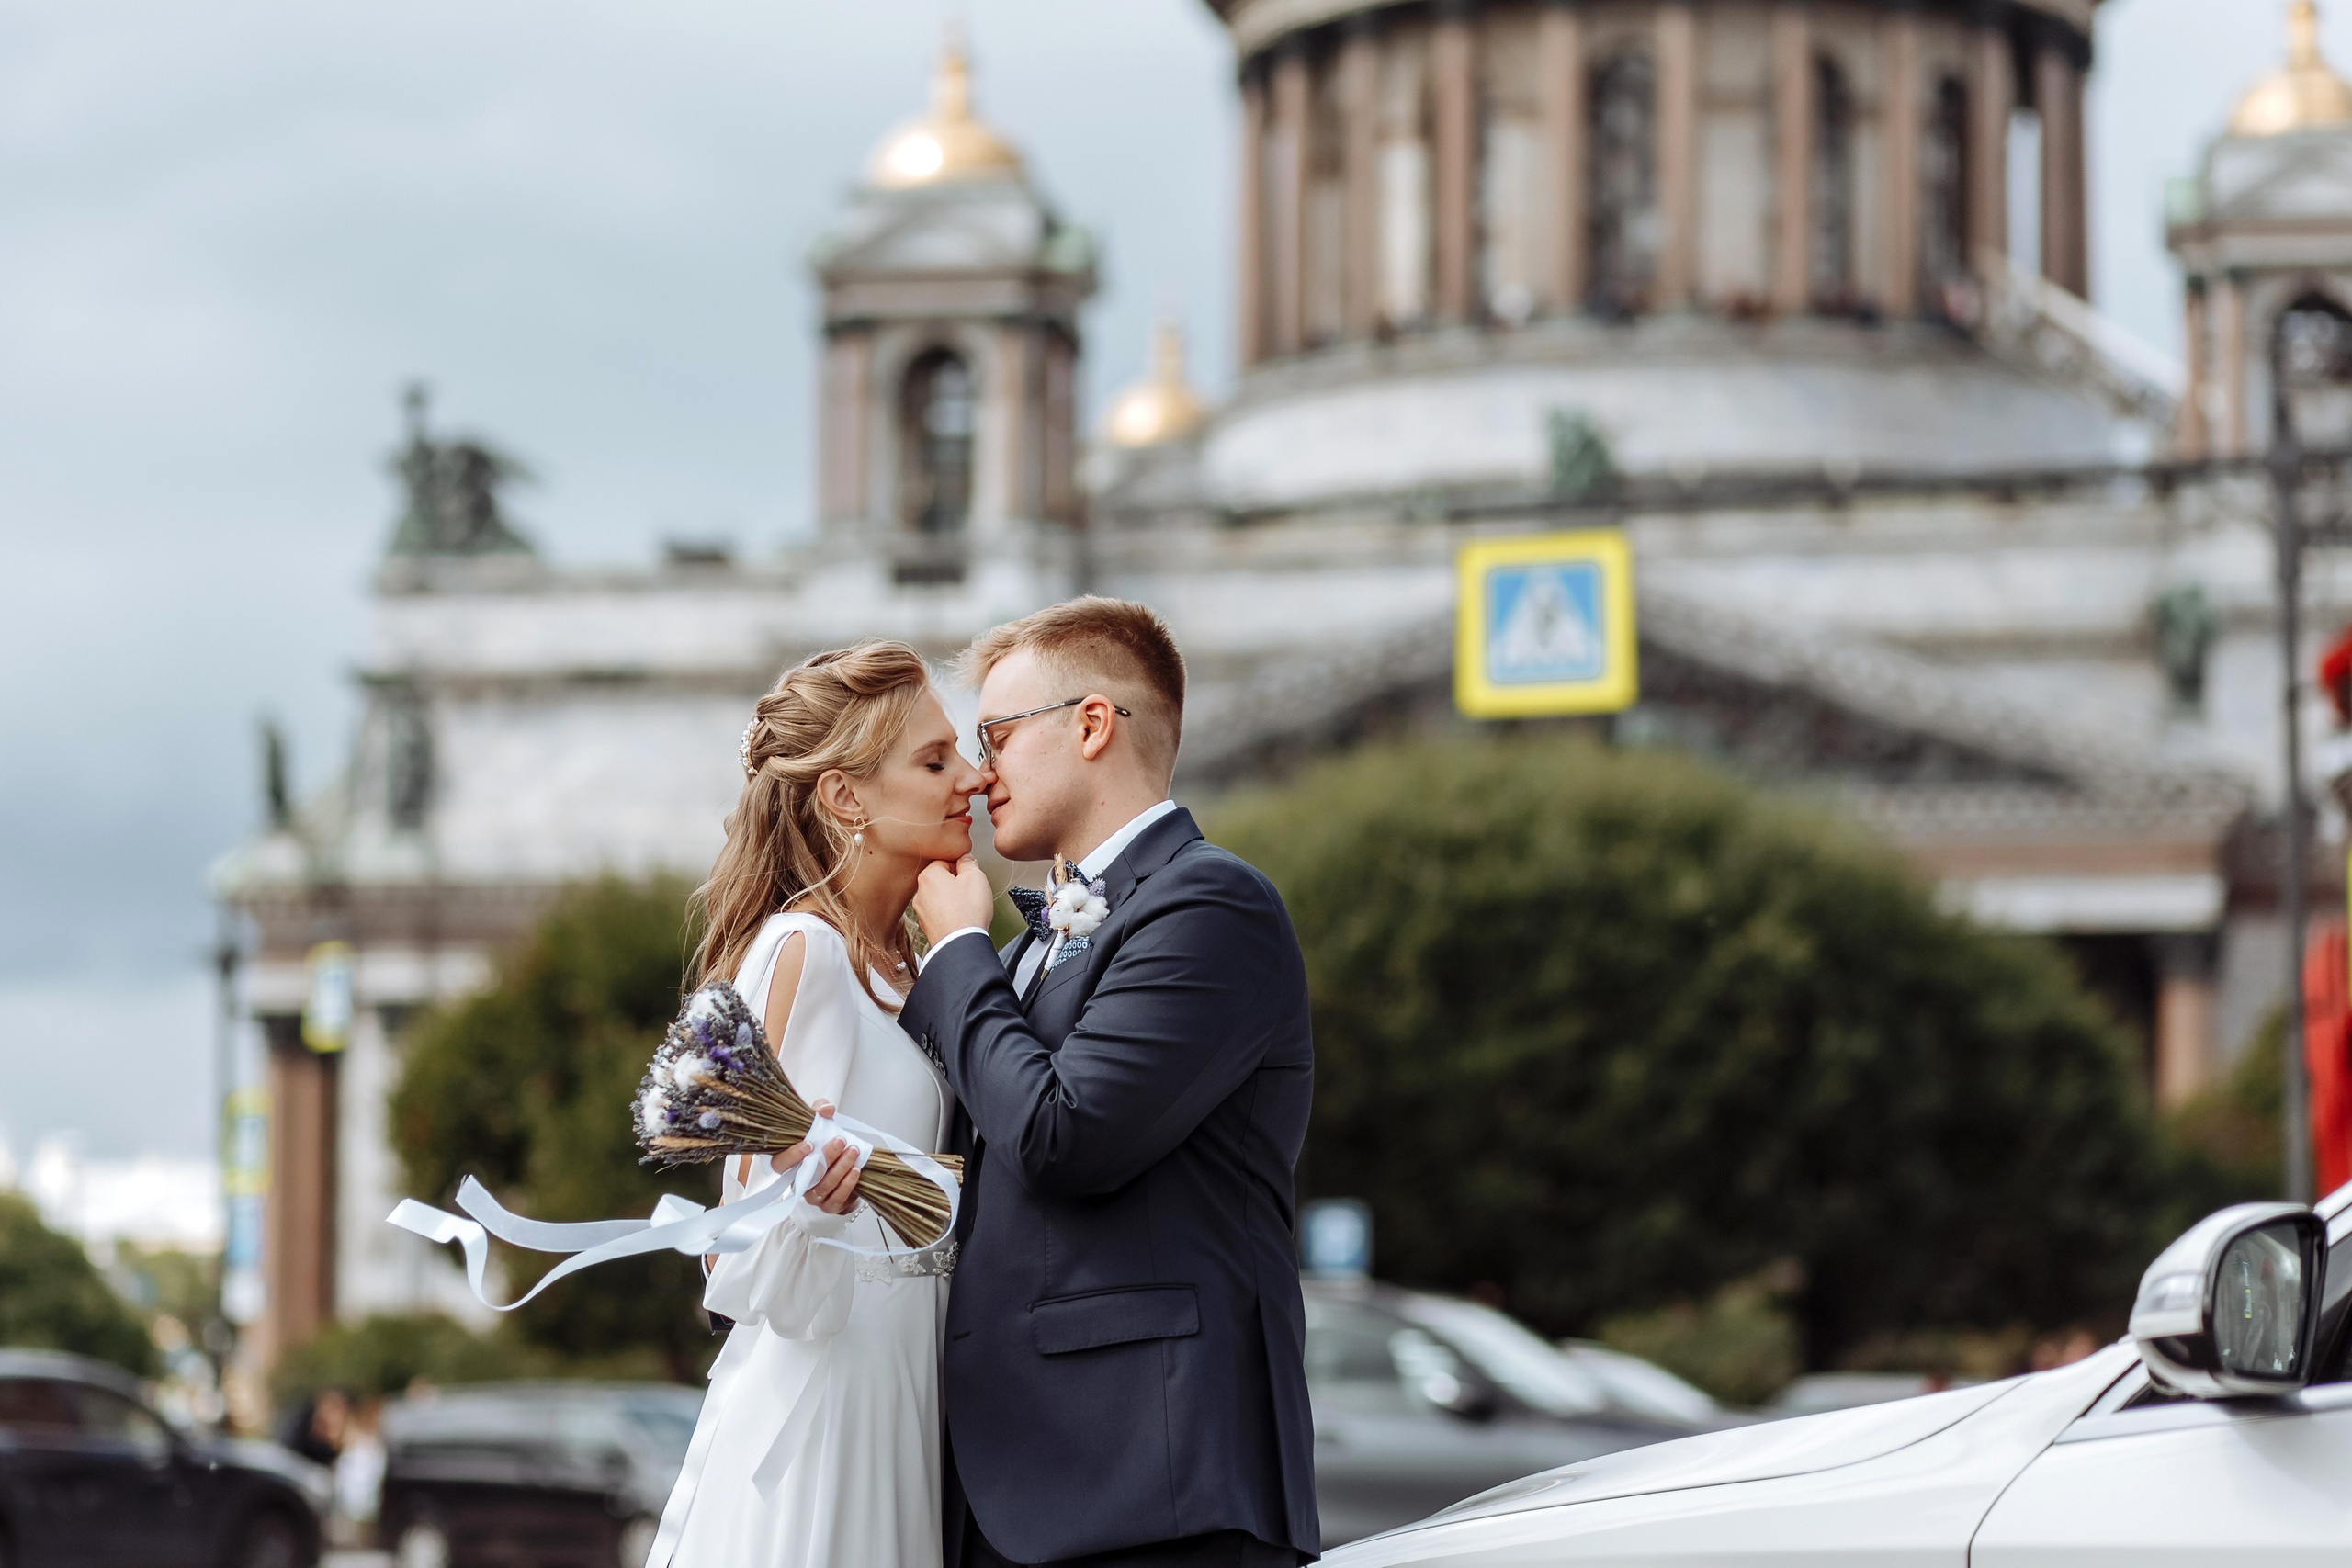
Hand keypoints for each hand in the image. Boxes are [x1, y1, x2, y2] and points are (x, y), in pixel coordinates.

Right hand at [769, 1099, 862, 1214]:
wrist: (846, 1166)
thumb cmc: (826, 1145)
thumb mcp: (822, 1124)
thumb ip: (820, 1112)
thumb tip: (826, 1109)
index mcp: (790, 1163)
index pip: (779, 1164)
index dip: (791, 1156)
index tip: (809, 1144)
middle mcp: (799, 1181)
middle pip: (806, 1175)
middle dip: (825, 1157)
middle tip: (840, 1140)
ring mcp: (813, 1195)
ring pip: (822, 1187)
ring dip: (840, 1168)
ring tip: (853, 1152)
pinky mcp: (829, 1205)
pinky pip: (836, 1200)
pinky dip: (847, 1185)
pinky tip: (855, 1170)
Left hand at [913, 854, 994, 942]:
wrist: (960, 944)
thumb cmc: (967, 912)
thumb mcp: (976, 877)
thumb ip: (969, 863)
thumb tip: (965, 860)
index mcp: (929, 876)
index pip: (945, 860)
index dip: (961, 866)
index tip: (970, 874)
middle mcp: (920, 893)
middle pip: (941, 879)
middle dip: (956, 883)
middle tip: (970, 891)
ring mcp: (922, 911)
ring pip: (940, 897)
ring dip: (953, 899)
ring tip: (967, 907)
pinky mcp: (927, 926)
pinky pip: (940, 913)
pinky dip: (950, 914)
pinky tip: (961, 919)